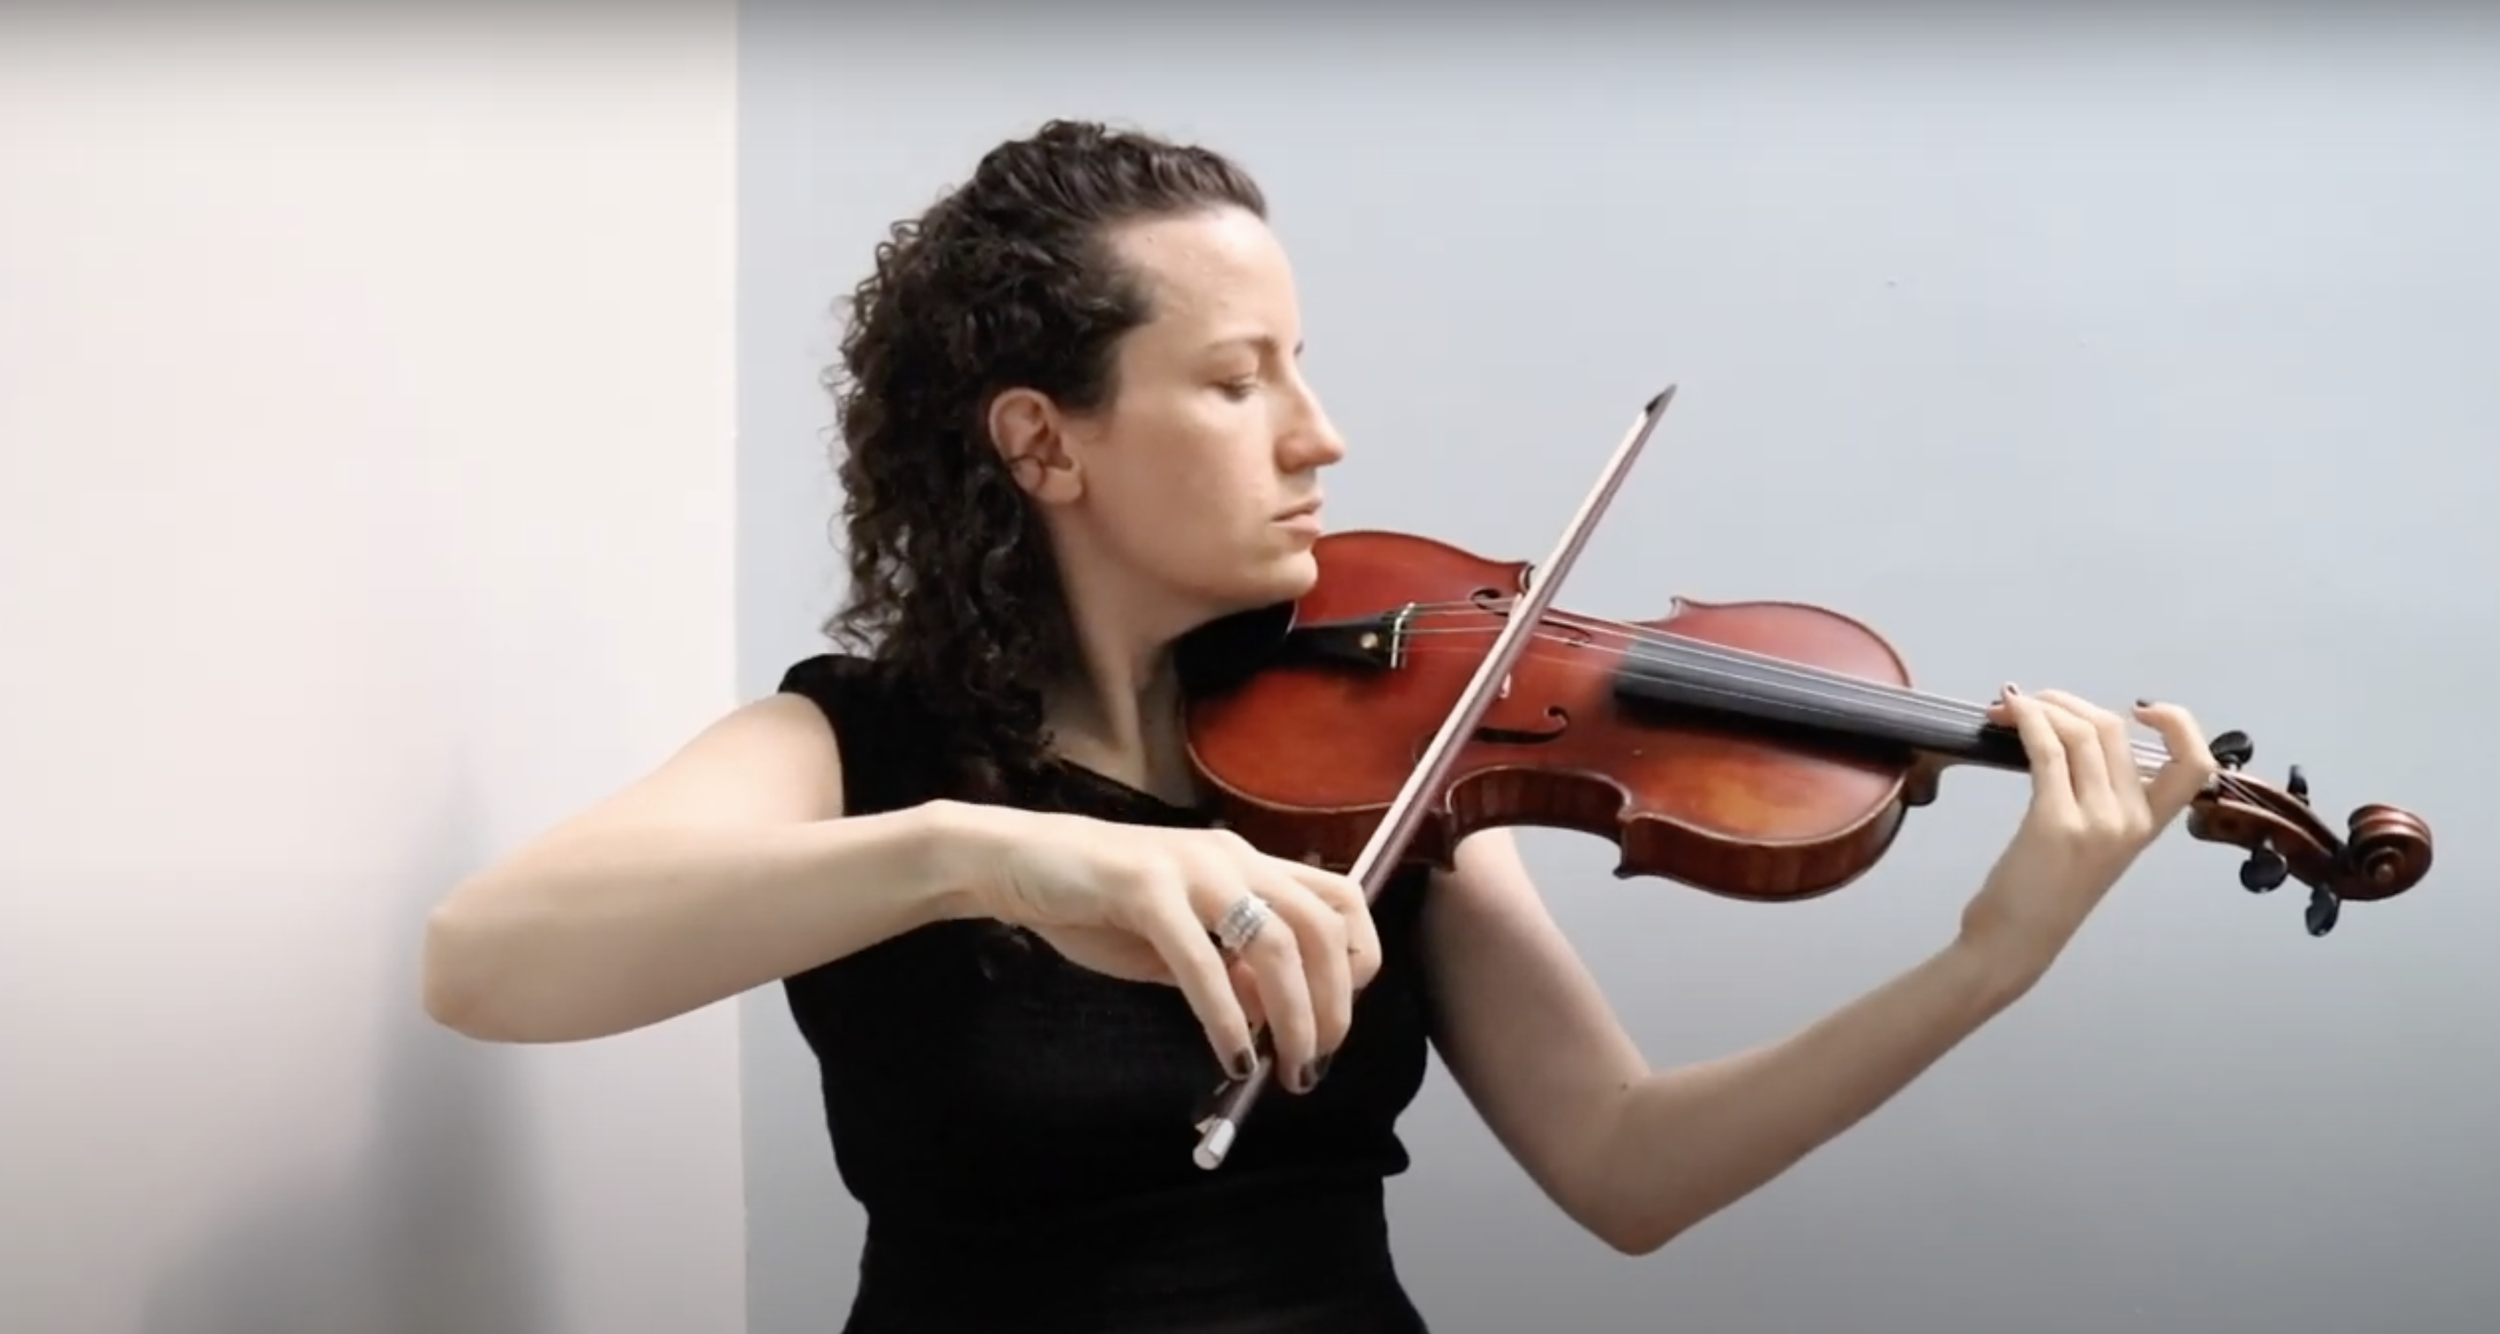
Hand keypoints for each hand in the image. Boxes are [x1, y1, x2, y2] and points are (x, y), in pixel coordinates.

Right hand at [943, 802, 1380, 1090]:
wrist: (1016, 863)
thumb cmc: (1098, 904)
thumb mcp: (1180, 942)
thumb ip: (1230, 968)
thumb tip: (1279, 1015)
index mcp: (1247, 863)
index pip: (1340, 898)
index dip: (1359, 958)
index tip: (1340, 1014)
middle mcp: (1232, 857)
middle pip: (1320, 926)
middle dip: (1334, 1003)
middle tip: (1318, 1060)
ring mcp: (1190, 868)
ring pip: (1275, 941)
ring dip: (1294, 1016)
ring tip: (1289, 1069)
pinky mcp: (1145, 887)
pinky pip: (1202, 960)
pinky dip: (1227, 1016)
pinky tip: (1233, 1057)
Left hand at [1956, 686, 2219, 982]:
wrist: (2013, 944)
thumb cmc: (2046, 896)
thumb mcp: (2093, 847)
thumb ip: (2099, 800)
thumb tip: (2076, 739)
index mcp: (2148, 827)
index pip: (2195, 764)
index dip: (2178, 723)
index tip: (2140, 708)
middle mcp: (2131, 820)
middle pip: (2112, 730)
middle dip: (2067, 703)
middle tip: (2030, 704)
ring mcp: (2097, 821)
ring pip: (2080, 732)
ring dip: (2041, 707)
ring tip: (2009, 707)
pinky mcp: (2054, 821)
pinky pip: (2047, 750)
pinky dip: (2027, 720)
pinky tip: (2009, 713)